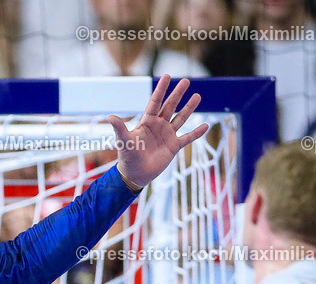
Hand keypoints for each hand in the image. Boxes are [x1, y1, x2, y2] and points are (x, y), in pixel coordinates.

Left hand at [110, 75, 209, 189]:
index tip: (167, 76)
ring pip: (180, 118)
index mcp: (147, 122)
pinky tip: (205, 126)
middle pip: (170, 106)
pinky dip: (196, 133)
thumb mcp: (124, 141)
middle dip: (177, 94)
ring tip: (197, 96)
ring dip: (189, 108)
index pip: (155, 102)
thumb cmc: (127, 157)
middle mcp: (158, 126)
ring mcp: (167, 135)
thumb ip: (119, 128)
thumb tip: (110, 117)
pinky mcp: (174, 147)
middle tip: (186, 81)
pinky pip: (187, 138)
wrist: (135, 174)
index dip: (161, 89)